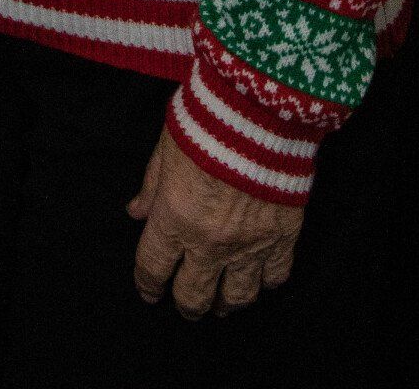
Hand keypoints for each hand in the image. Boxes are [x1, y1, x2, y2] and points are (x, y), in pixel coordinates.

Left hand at [129, 128, 303, 317]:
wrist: (258, 113)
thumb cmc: (204, 122)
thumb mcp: (165, 148)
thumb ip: (151, 186)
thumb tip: (136, 212)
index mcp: (174, 218)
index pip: (153, 266)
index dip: (147, 284)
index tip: (148, 291)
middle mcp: (209, 241)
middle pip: (193, 295)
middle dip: (185, 305)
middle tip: (184, 305)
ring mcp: (248, 245)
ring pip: (236, 298)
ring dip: (224, 304)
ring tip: (219, 303)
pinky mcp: (282, 239)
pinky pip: (275, 278)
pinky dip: (264, 283)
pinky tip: (258, 278)